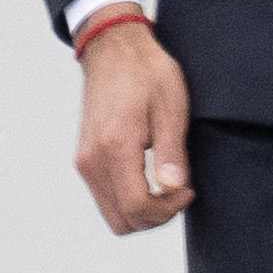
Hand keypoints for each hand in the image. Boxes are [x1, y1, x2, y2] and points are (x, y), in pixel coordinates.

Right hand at [72, 22, 193, 234]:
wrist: (114, 51)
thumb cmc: (148, 74)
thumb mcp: (171, 109)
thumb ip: (172, 153)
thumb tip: (174, 189)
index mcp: (114, 148)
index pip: (137, 207)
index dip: (168, 209)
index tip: (188, 190)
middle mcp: (91, 161)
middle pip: (122, 220)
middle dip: (156, 216)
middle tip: (179, 190)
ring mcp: (84, 161)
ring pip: (112, 214)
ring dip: (142, 210)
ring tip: (167, 185)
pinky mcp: (84, 159)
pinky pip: (105, 196)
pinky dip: (128, 199)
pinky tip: (150, 179)